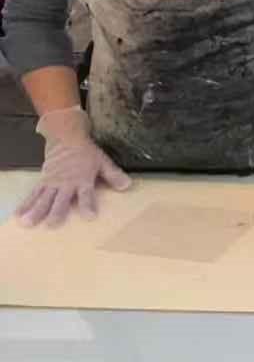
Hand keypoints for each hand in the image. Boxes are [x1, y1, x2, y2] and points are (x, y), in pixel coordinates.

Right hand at [16, 106, 131, 227]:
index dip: (88, 205)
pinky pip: (33, 193)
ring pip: (43, 198)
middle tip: (52, 225)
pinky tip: (19, 214)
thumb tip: (127, 186)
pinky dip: (26, 204)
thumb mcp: (103, 162)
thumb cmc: (86, 152)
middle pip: (61, 199)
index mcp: (82, 179)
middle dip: (57, 212)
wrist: (66, 137)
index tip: (90, 217)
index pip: (86, 194)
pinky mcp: (43, 181)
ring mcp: (52, 182)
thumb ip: (113, 175)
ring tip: (29, 223)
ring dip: (36, 211)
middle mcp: (66, 183)